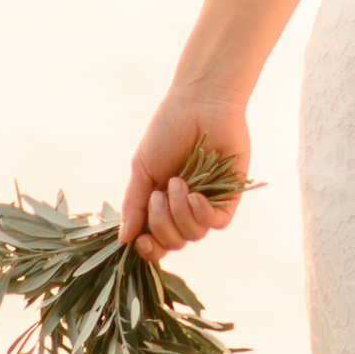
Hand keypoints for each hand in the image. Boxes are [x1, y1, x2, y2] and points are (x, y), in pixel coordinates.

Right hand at [119, 97, 250, 260]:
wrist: (199, 104)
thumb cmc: (168, 130)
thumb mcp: (142, 168)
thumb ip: (134, 205)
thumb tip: (124, 241)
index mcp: (161, 202)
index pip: (156, 241)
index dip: (149, 249)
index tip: (141, 241)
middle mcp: (184, 206)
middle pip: (173, 242)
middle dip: (161, 224)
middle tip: (160, 193)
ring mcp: (208, 201)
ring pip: (194, 234)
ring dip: (180, 212)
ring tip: (179, 182)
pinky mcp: (230, 195)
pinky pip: (217, 223)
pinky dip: (202, 213)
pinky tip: (196, 195)